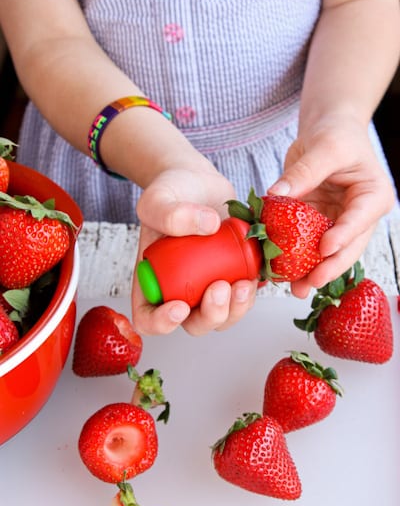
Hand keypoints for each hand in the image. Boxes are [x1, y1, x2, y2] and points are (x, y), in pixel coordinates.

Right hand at [131, 168, 257, 335]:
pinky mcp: (234, 276)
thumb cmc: (171, 192)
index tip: (179, 306)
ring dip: (237, 308)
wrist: (198, 181)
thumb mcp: (159, 198)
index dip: (162, 323)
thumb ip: (171, 213)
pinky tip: (258, 274)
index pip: (149, 319)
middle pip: (194, 324)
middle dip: (211, 315)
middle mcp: (181, 291)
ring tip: (245, 283)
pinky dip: (254, 291)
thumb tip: (208, 226)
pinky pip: (245, 296)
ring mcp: (209, 287)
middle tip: (221, 287)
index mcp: (153, 282)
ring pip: (224, 316)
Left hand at [269, 115, 395, 297]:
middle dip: (329, 267)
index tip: (324, 249)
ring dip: (312, 271)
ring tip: (295, 288)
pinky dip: (296, 257)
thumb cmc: (335, 134)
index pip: (359, 220)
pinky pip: (307, 244)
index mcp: (373, 196)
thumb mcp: (323, 147)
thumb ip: (303, 172)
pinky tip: (282, 271)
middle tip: (310, 282)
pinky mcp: (318, 224)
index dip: (343, 236)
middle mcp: (360, 215)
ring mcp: (339, 222)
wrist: (328, 130)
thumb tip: (277, 194)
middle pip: (347, 247)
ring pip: (328, 253)